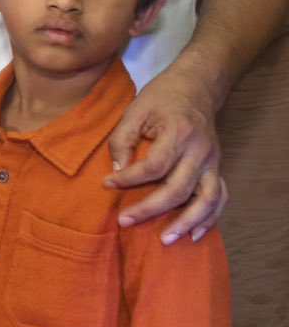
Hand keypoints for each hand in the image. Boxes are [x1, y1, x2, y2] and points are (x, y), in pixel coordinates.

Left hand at [107, 65, 225, 242]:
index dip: (129, 179)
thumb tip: (117, 172)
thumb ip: (122, 140)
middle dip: (150, 209)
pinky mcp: (217, 169)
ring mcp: (212, 162)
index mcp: (178, 133)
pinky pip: (219, 198)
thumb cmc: (161, 98)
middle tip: (124, 222)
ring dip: (186, 222)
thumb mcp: (135, 111)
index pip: (154, 166)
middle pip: (178, 188)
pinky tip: (194, 235)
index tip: (107, 184)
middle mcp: (200, 151)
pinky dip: (209, 218)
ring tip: (165, 239)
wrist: (196, 87)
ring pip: (207, 199)